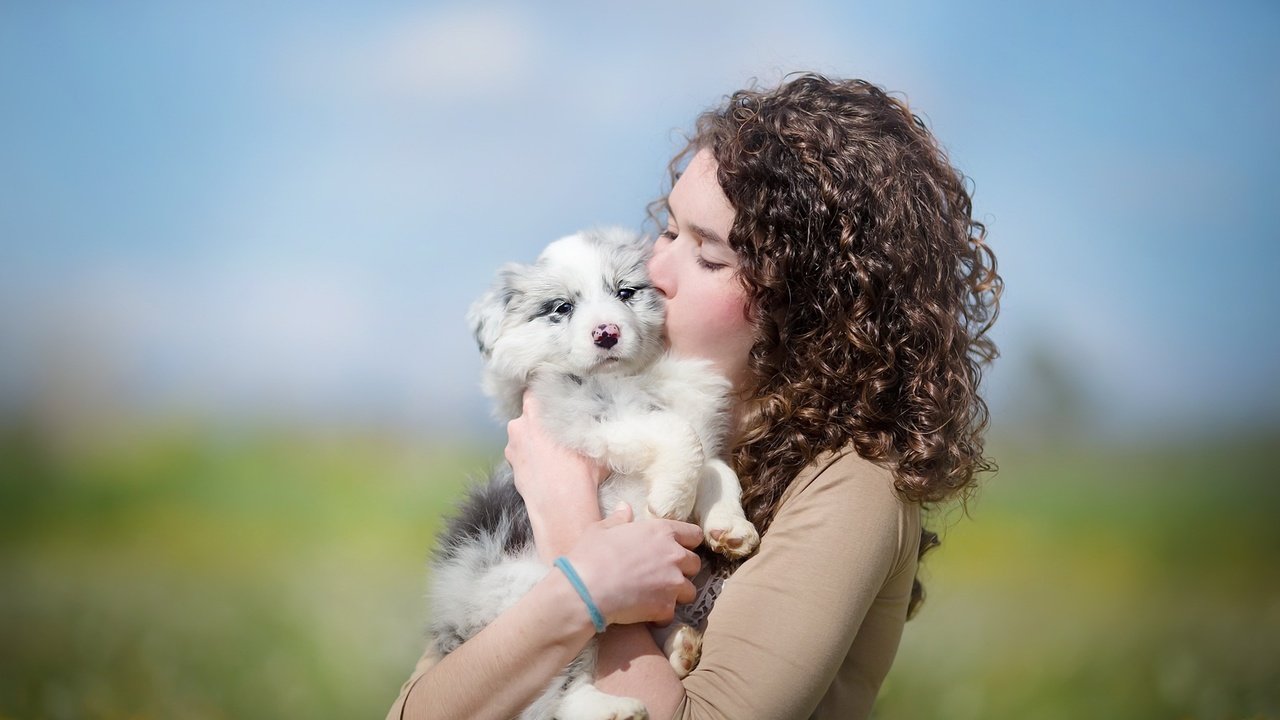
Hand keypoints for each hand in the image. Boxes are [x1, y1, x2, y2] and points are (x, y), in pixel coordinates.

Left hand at [506, 393, 608, 557]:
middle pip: (529, 413)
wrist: (561, 507)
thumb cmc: (579, 472)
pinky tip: (547, 466)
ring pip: (524, 435)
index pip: (535, 388)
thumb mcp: (593, 442)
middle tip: (560, 426)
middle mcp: (519, 425)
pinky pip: (522, 454)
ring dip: (535, 439)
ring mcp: (512, 448)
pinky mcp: (511, 467)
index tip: (555, 394)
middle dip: (542, 418)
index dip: (545, 391)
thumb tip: (598, 419)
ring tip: (554, 452)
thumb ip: (589, 425)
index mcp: (536, 411)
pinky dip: (531, 457)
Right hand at [564, 503, 702, 626]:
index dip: (688, 542)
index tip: (678, 549)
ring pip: (689, 591)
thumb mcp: (601, 530)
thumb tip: (625, 506)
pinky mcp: (666, 606)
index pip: (694, 534)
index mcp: (661, 532)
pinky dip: (661, 615)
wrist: (586, 590)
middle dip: (683, 571)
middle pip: (694, 564)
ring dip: (676, 595)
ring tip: (656, 597)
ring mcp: (673, 582)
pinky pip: (671, 613)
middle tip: (664, 576)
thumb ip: (619, 518)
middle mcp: (673, 555)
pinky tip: (646, 614)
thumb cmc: (591, 555)